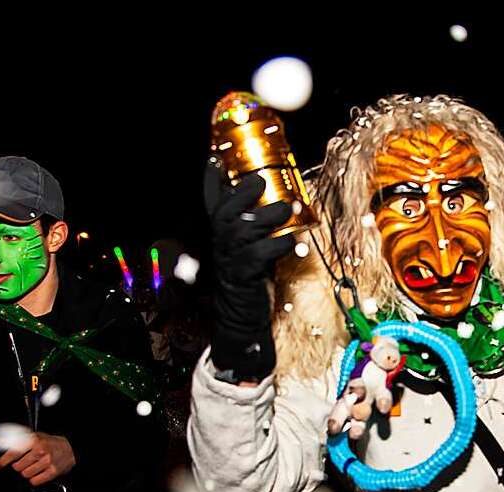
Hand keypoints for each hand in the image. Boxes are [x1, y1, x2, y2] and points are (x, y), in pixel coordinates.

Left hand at [0, 432, 75, 486]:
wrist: (70, 449)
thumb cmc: (51, 443)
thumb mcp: (36, 436)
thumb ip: (20, 441)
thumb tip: (2, 444)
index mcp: (34, 440)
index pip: (13, 452)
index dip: (3, 461)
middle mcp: (40, 450)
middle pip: (17, 466)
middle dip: (17, 466)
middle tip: (23, 463)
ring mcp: (47, 462)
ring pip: (25, 474)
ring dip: (26, 472)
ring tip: (33, 467)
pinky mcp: (52, 472)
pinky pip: (34, 481)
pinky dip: (34, 479)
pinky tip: (38, 473)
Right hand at [203, 161, 294, 380]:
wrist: (241, 320)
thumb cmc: (252, 281)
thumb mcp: (253, 249)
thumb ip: (259, 229)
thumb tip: (283, 204)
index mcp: (222, 236)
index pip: (211, 203)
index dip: (211, 181)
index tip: (215, 159)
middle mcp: (221, 244)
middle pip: (224, 211)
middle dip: (243, 192)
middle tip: (262, 182)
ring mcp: (230, 260)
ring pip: (244, 229)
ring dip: (269, 216)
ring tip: (290, 209)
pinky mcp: (244, 276)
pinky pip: (260, 254)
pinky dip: (278, 245)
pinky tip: (292, 242)